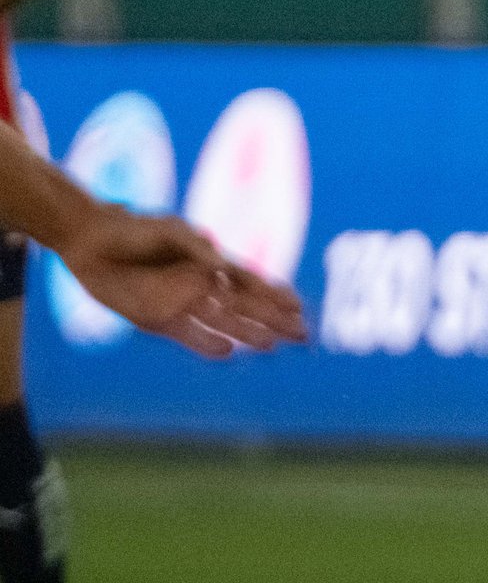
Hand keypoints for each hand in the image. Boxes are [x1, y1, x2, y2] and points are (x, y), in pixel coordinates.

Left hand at [54, 208, 307, 357]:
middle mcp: (201, 286)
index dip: (274, 294)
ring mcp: (180, 304)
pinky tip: (227, 352)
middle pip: (245, 307)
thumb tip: (223, 268)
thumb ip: (198, 248)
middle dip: (273, 320)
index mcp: (210, 263)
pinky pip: (188, 335)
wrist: (91, 241)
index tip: (298, 307)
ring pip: (223, 323)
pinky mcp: (156, 319)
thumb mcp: (171, 231)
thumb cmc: (135, 230)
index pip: (250, 282)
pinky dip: (206, 344)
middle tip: (301, 334)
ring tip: (272, 346)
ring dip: (247, 333)